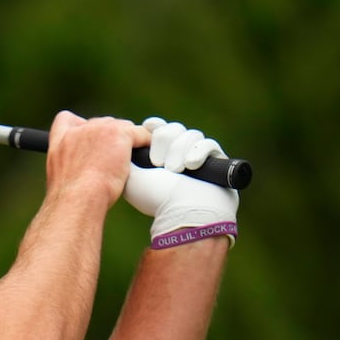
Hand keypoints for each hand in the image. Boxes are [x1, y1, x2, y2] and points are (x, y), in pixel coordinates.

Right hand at [46, 112, 151, 210]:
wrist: (78, 199)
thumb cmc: (72, 198)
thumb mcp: (61, 178)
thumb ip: (72, 165)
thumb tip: (85, 170)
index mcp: (61, 140)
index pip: (66, 119)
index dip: (81, 126)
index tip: (90, 139)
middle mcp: (79, 130)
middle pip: (102, 123)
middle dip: (110, 138)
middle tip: (113, 161)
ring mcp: (100, 129)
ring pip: (123, 127)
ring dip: (126, 143)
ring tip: (125, 165)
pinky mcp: (119, 134)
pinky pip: (141, 134)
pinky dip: (146, 143)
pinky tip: (146, 157)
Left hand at [123, 117, 239, 248]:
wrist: (182, 213)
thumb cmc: (156, 198)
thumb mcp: (132, 179)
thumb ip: (126, 159)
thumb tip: (122, 142)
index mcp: (160, 155)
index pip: (159, 128)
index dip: (155, 127)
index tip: (148, 128)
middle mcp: (180, 154)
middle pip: (173, 129)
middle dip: (164, 141)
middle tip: (157, 162)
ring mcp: (199, 156)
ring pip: (190, 135)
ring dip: (179, 150)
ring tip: (175, 170)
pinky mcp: (217, 160)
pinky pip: (209, 144)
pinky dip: (199, 152)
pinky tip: (191, 165)